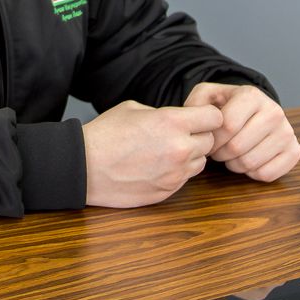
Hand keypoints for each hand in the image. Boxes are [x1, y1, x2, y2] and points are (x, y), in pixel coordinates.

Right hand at [81, 100, 223, 207]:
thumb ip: (163, 114)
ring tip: (166, 151)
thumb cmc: (105, 135)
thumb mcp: (133, 109)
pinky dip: (177, 171)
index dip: (206, 115)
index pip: (215, 117)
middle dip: (199, 135)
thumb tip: (178, 120)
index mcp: (172, 122)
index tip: (196, 117)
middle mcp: (179, 148)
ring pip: (201, 162)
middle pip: (210, 141)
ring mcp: (175, 173)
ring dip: (190, 155)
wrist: (84, 168)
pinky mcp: (168, 191)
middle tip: (179, 134)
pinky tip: (156, 165)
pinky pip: (185, 178)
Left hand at [183, 83, 299, 182]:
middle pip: (237, 147)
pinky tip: (247, 160)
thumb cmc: (226, 106)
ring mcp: (287, 132)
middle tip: (218, 150)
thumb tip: (201, 122)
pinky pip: (267, 174)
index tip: (208, 139)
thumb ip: (195, 104)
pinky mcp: (294, 151)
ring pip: (251, 163)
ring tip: (231, 154)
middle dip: (220, 153)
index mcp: (252, 95)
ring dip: (234, 164)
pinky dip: (251, 173)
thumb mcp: (206, 96)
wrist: (253, 111)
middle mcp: (274, 111)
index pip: (228, 126)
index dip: (212, 139)